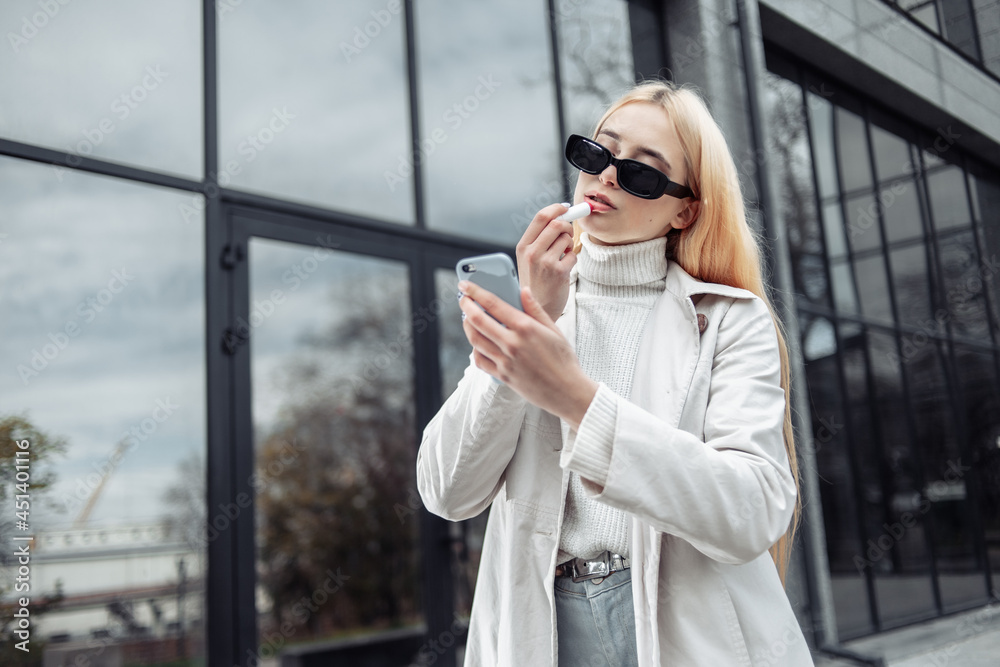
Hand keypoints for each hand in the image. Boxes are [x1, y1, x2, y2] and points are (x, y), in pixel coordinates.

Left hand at [458, 280, 597, 429]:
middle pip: (478, 320)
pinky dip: (474, 350)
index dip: (475, 292)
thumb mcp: (554, 330)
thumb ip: (535, 309)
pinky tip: (478, 344)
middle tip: (463, 299)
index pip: (493, 304)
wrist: (567, 392)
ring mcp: (505, 361)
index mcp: (526, 328)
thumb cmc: (564, 360)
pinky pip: (480, 361)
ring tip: (467, 318)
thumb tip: (523, 290)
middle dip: (466, 306)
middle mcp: (512, 343)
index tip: (465, 285)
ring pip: (475, 340)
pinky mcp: (502, 376)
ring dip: (467, 326)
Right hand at [515, 203, 576, 321]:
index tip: (565, 207)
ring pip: (566, 239)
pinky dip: (572, 259)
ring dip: (569, 244)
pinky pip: (573, 255)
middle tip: (567, 233)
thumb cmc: (534, 282)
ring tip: (562, 256)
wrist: (534, 309)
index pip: (540, 217)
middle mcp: (532, 253)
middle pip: (557, 224)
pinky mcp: (559, 273)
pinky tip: (564, 269)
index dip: (556, 208)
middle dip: (567, 225)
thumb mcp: (528, 259)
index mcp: (523, 246)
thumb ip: (540, 239)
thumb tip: (560, 215)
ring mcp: (545, 263)